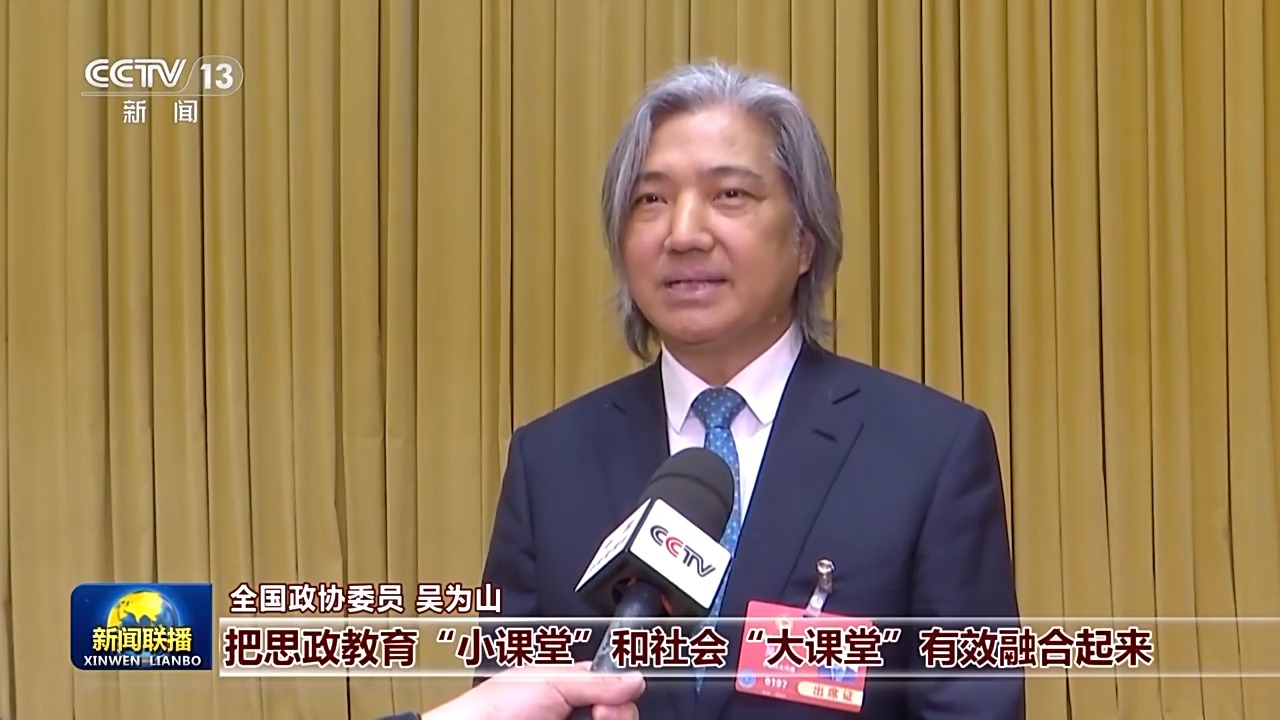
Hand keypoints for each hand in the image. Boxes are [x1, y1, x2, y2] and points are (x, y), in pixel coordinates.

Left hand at [424, 662, 644, 719]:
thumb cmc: (495, 707)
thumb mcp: (550, 683)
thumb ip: (594, 680)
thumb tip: (634, 678)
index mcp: (570, 685)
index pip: (614, 686)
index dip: (620, 692)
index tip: (612, 699)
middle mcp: (574, 711)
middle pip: (619, 712)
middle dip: (617, 712)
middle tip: (598, 715)